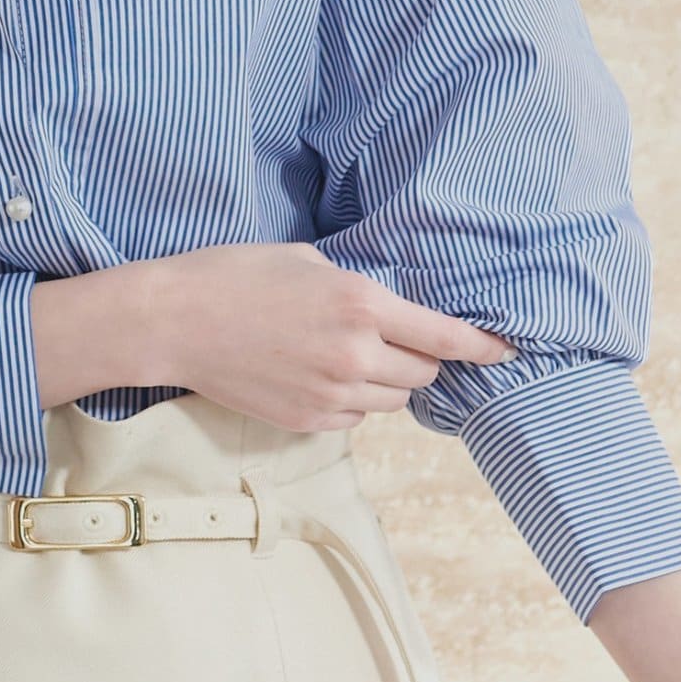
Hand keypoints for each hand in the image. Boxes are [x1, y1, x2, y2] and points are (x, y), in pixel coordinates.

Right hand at [144, 241, 516, 428]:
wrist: (174, 322)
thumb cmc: (235, 276)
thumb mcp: (308, 261)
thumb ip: (359, 288)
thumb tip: (392, 309)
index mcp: (361, 304)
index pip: (445, 336)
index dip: (482, 346)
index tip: (505, 350)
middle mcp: (354, 354)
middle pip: (424, 373)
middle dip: (420, 357)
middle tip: (394, 339)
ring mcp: (331, 394)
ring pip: (393, 400)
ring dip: (386, 381)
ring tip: (348, 356)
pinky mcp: (307, 420)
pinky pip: (356, 418)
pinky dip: (352, 400)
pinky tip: (318, 374)